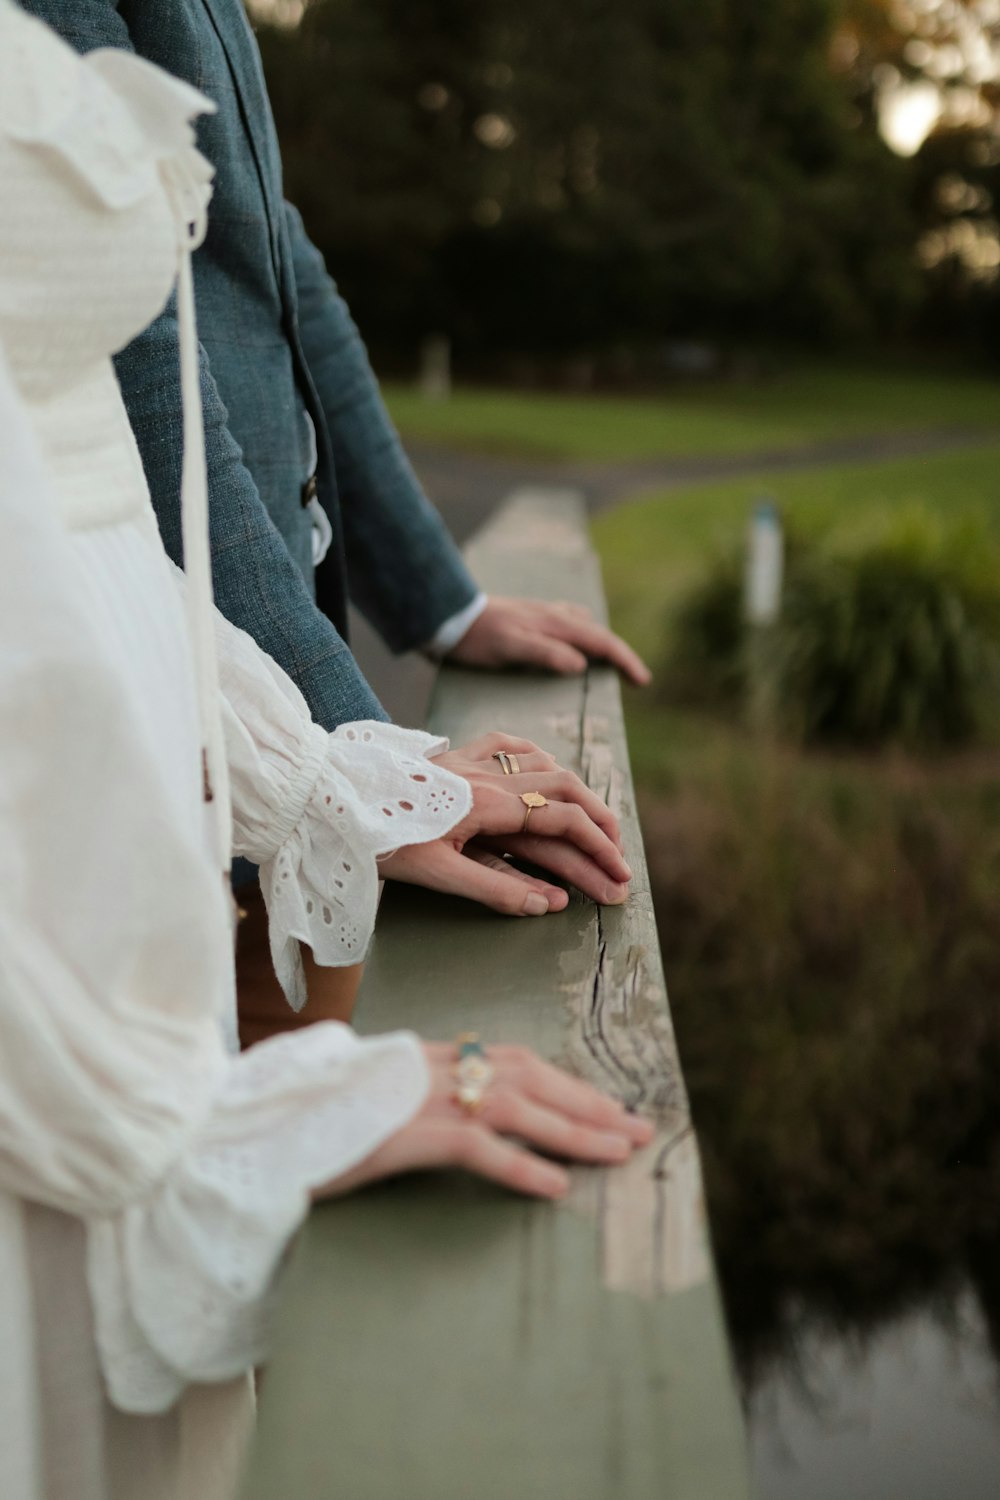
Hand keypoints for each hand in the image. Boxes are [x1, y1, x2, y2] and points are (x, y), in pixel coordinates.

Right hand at [316, 1042, 655, 1199]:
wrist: (250, 1128)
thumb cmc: (307, 1120)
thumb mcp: (373, 1102)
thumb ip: (417, 1099)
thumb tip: (462, 1120)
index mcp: (424, 1056)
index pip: (509, 1058)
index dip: (563, 1081)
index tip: (605, 1106)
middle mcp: (428, 1066)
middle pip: (526, 1074)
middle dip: (588, 1102)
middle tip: (638, 1128)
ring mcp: (414, 1096)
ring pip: (514, 1104)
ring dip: (574, 1130)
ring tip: (618, 1154)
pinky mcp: (400, 1134)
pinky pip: (474, 1147)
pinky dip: (519, 1165)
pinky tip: (555, 1187)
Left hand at [378, 731, 631, 914]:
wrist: (328, 800)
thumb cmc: (377, 840)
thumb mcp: (436, 874)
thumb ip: (495, 889)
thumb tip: (549, 904)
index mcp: (487, 803)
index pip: (563, 820)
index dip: (598, 848)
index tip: (618, 875)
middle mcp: (486, 774)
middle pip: (565, 788)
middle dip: (599, 821)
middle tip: (618, 853)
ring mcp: (469, 760)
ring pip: (542, 763)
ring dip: (575, 791)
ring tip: (592, 819)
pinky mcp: (452, 756)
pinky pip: (506, 744)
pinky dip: (535, 757)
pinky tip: (544, 768)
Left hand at [447, 596, 651, 684]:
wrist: (450, 616)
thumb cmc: (479, 637)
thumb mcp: (511, 647)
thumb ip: (545, 653)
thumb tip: (581, 664)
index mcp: (556, 624)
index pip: (602, 642)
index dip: (625, 661)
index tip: (642, 680)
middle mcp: (555, 616)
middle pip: (599, 634)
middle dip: (620, 655)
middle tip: (636, 679)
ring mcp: (544, 615)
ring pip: (585, 627)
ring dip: (602, 644)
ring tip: (611, 664)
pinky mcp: (531, 619)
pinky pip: (569, 626)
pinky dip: (582, 637)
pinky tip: (575, 646)